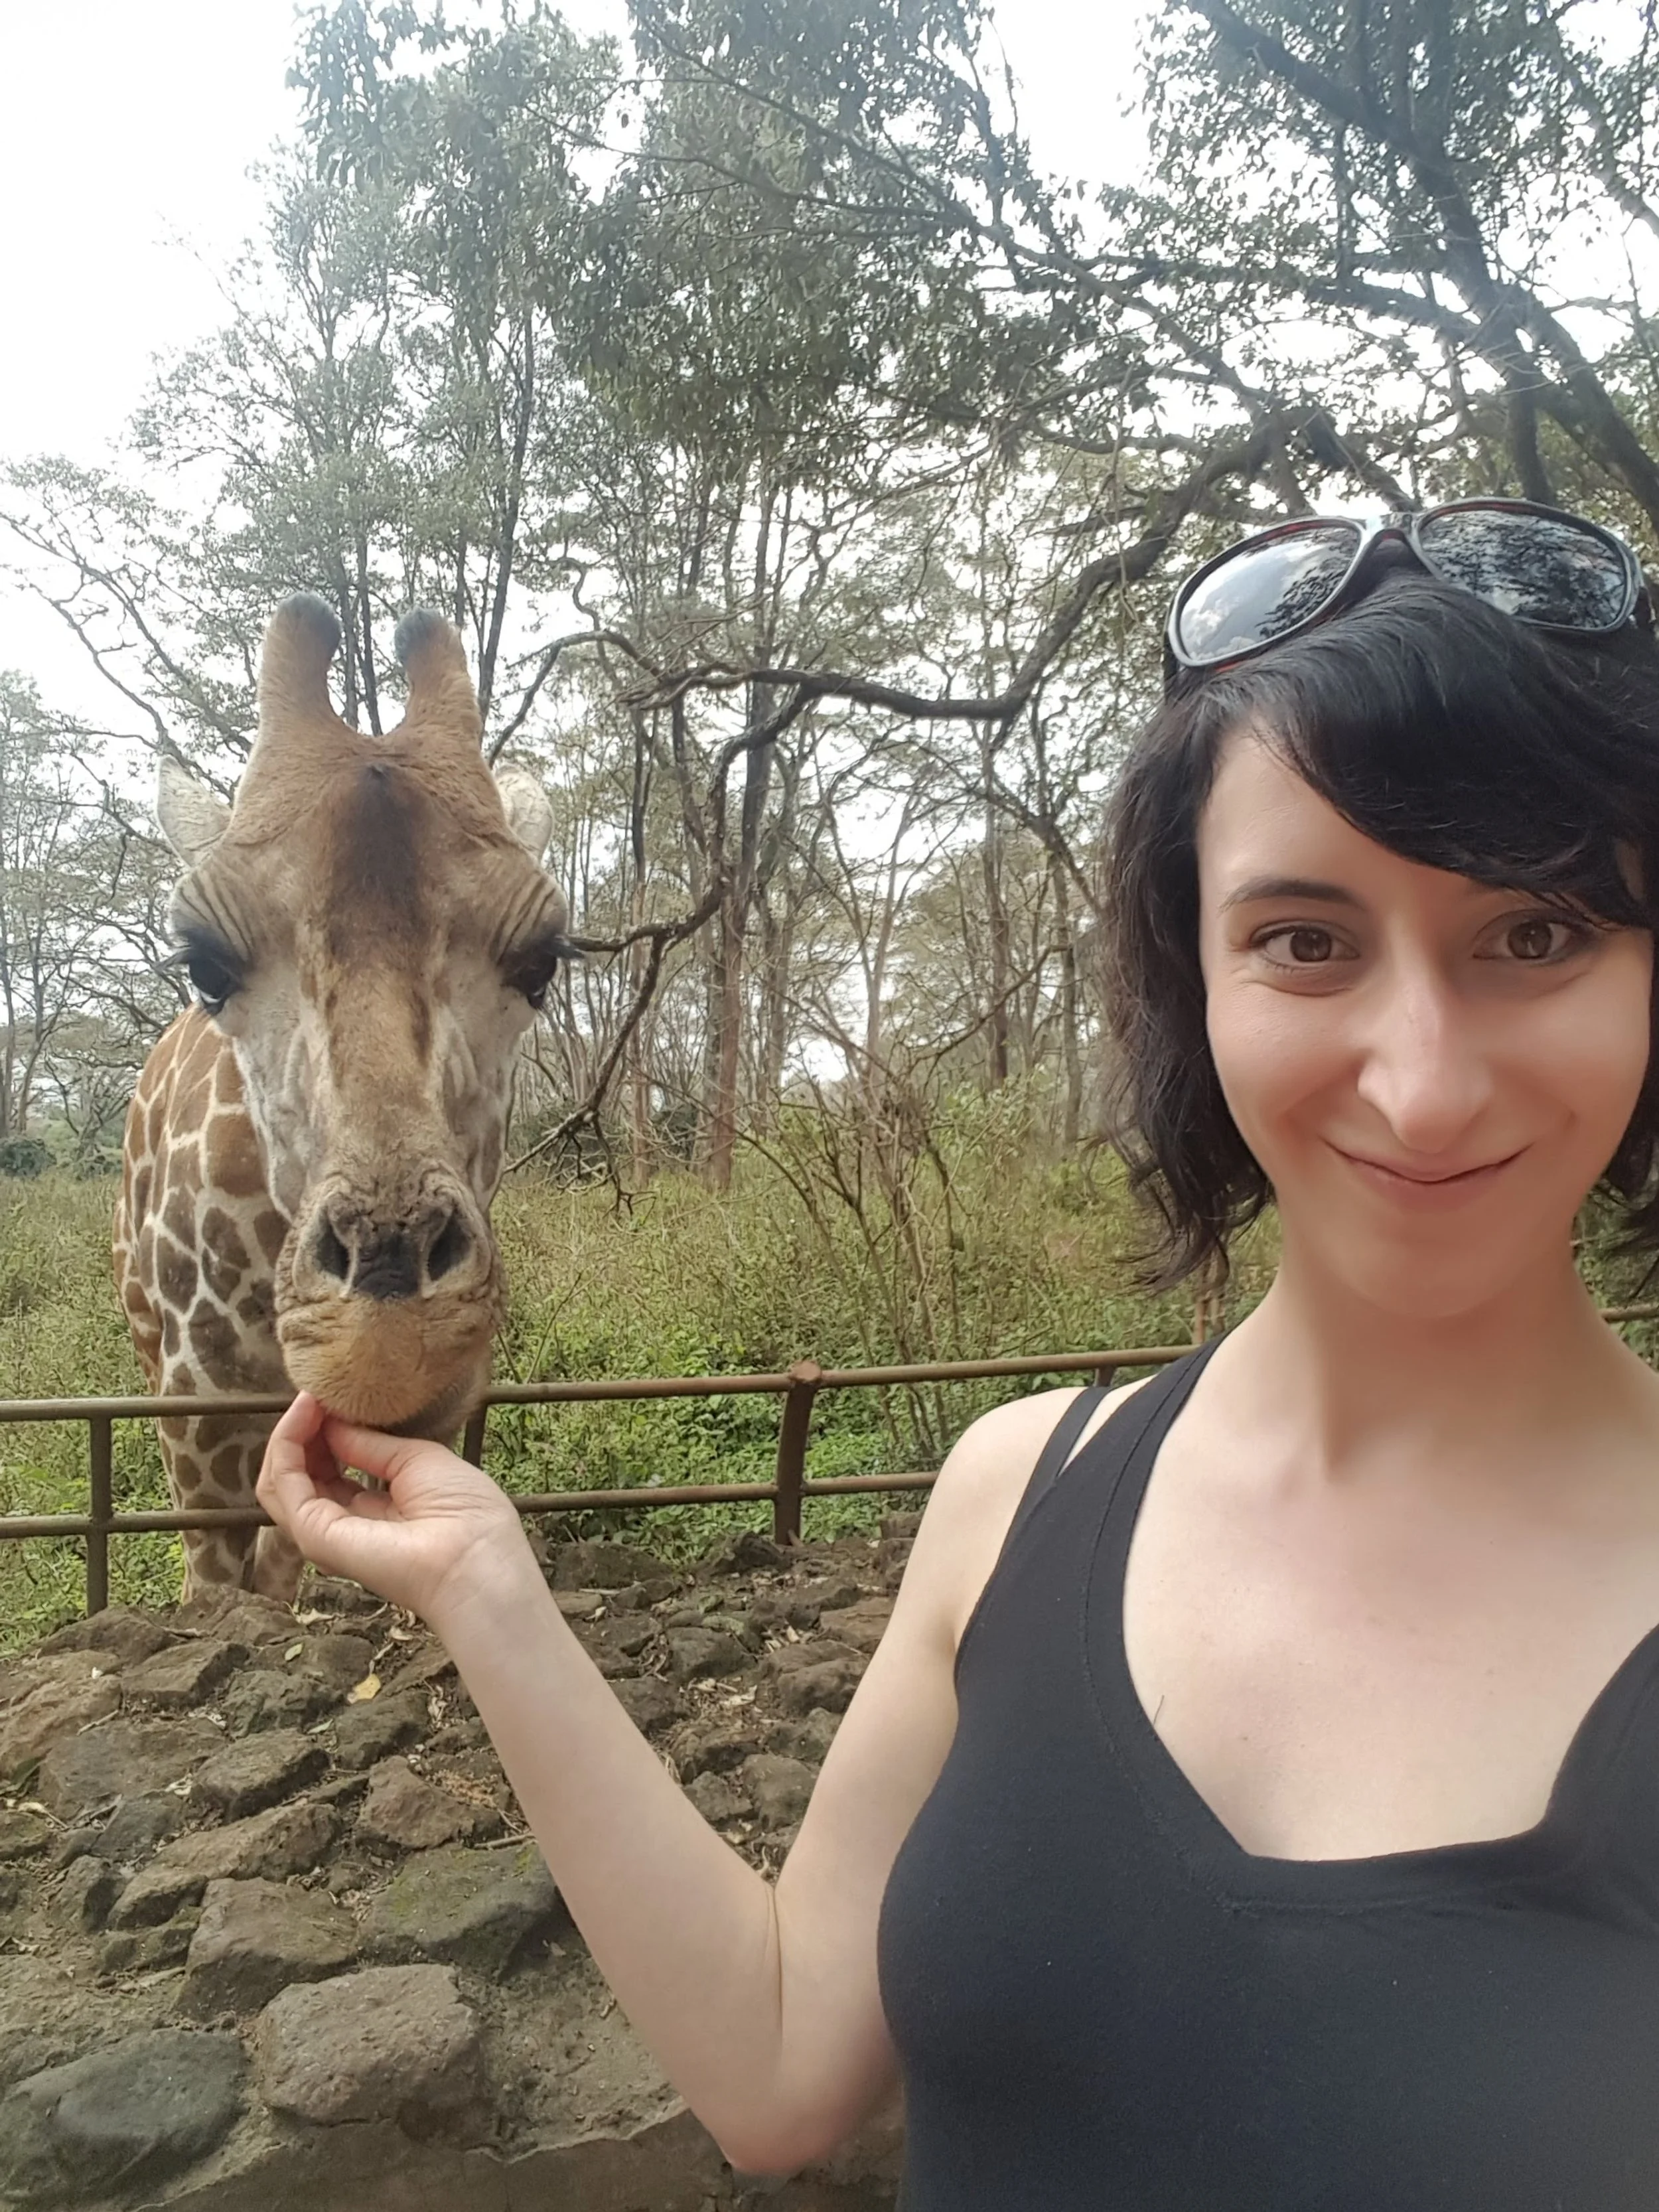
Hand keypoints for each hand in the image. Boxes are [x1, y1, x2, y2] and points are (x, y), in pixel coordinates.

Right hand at [256, 1393, 540, 1632]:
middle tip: (315, 1396)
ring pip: (281, 1482)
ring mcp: (326, 1533)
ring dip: (289, 1435)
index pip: (330, 1471)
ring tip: (308, 1400)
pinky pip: (284, 1487)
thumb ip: (370, 1446)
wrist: (477, 1556)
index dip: (325, 1432)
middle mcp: (345, 1525)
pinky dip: (286, 1446)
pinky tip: (305, 1415)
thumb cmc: (465, 1511)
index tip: (329, 1397)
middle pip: (301, 1476)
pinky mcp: (315, 1534)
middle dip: (302, 1432)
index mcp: (376, 1511)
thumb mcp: (417, 1461)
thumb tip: (332, 1424)